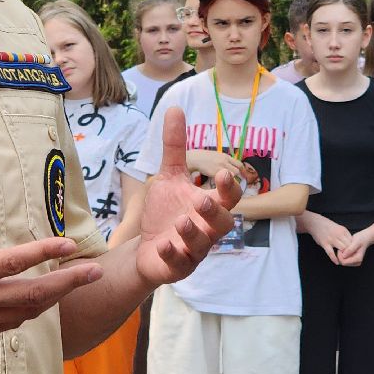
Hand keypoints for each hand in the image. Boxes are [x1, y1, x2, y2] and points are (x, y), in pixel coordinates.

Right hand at [0, 173, 104, 345]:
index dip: (44, 251)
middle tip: (96, 271)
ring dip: (56, 298)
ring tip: (79, 283)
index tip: (70, 243)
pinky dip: (34, 311)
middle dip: (68, 282)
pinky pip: (12, 323)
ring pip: (27, 312)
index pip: (13, 263)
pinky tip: (45, 301)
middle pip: (33, 294)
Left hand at [138, 110, 241, 284]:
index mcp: (209, 205)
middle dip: (214, 212)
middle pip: (224, 223)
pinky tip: (164, 245)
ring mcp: (194, 249)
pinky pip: (181, 264)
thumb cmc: (165, 211)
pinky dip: (174, 254)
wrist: (146, 248)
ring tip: (180, 221)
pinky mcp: (178, 266)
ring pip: (204, 245)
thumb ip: (174, 147)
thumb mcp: (167, 177)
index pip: (228, 197)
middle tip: (201, 200)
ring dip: (194, 233)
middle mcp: (207, 228)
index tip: (222, 174)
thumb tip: (175, 108)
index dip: (228, 188)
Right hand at [305, 210, 351, 265]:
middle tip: (349, 258)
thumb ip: (345, 236)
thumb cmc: (328, 226)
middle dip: (349, 253)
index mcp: (343, 230)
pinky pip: (331, 253)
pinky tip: (337, 262)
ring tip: (343, 260)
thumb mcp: (339, 228)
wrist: (315, 223)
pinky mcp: (324, 243)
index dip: (353, 248)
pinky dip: (334, 259)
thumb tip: (351, 244)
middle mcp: (338, 234)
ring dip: (343, 256)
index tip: (352, 253)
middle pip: (349, 246)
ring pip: (342, 249)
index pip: (352, 241)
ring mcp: (331, 239)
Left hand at [337, 228, 373, 266]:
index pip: (344, 262)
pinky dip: (343, 255)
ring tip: (344, 248)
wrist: (365, 238)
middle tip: (342, 247)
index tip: (340, 248)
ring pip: (343, 262)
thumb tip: (343, 256)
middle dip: (340, 255)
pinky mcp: (353, 261)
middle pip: (343, 263)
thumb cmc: (361, 239)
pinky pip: (344, 260)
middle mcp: (357, 262)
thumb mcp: (356, 242)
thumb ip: (350, 249)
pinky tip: (345, 250)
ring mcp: (355, 262)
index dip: (340, 256)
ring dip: (341, 255)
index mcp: (358, 259)